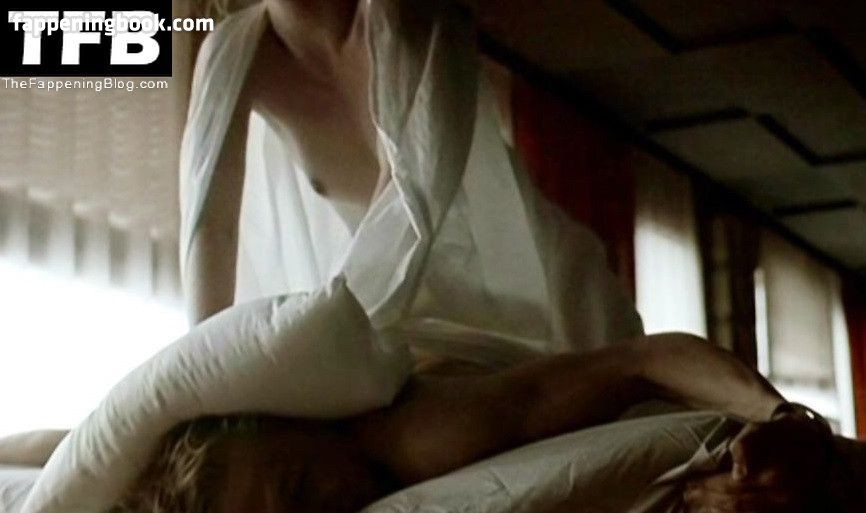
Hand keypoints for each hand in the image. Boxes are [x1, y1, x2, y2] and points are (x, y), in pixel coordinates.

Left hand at [683, 415, 832, 511]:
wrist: (813, 447)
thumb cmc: (781, 434)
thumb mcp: (762, 429)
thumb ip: (747, 445)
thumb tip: (739, 473)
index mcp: (776, 475)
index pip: (734, 486)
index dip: (708, 486)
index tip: (688, 484)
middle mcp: (783, 497)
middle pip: (736, 503)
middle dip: (707, 500)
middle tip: (686, 496)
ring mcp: (786, 508)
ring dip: (716, 510)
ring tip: (693, 506)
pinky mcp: (784, 512)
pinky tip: (714, 509)